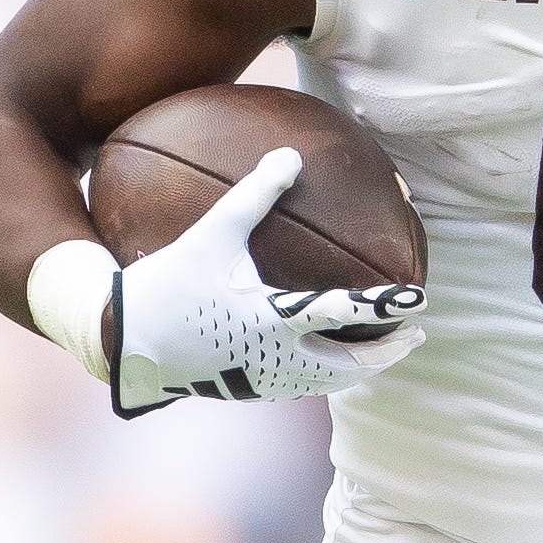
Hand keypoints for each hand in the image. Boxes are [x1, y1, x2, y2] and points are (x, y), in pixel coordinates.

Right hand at [109, 147, 425, 415]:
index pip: (343, 315)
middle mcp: (272, 356)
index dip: (384, 309)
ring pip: (324, 383)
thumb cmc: (167, 282)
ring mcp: (260, 378)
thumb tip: (290, 155)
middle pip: (347, 365)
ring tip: (378, 354)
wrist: (125, 340)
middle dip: (385, 354)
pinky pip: (297, 386)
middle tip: (413, 336)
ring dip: (357, 370)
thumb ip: (254, 194)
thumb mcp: (212, 233)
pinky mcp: (244, 387)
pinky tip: (325, 360)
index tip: (417, 302)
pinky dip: (324, 375)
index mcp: (271, 319)